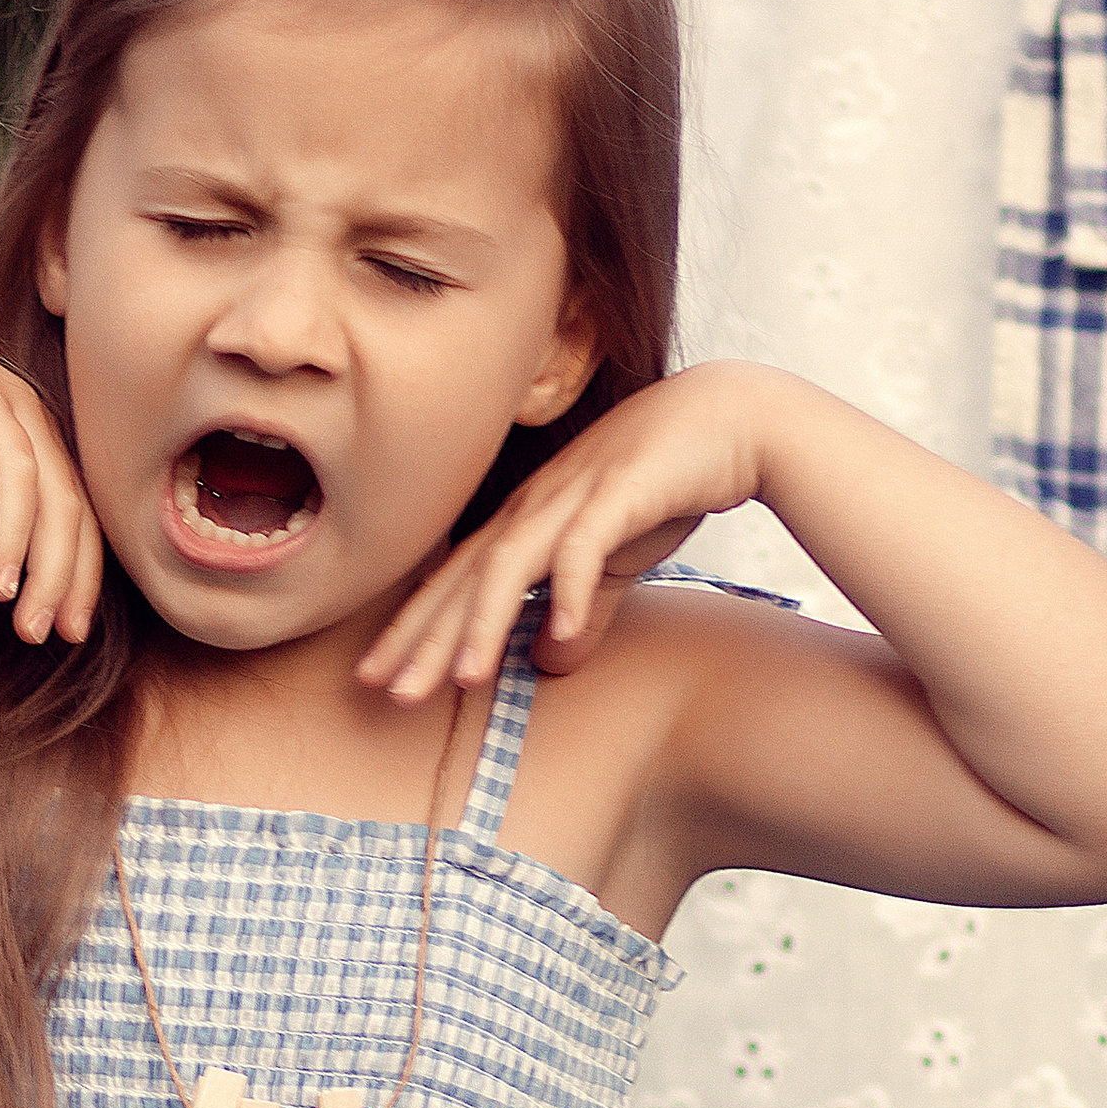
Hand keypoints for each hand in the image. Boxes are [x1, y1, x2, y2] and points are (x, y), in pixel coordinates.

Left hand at [355, 364, 770, 701]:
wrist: (732, 416)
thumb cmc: (667, 484)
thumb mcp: (616, 561)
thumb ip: (582, 612)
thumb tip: (549, 663)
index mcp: (526, 520)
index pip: (454, 583)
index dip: (413, 631)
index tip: (374, 679)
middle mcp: (535, 506)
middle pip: (464, 579)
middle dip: (422, 638)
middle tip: (382, 691)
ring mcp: (574, 494)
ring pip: (509, 563)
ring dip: (482, 623)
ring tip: (461, 681)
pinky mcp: (623, 490)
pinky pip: (587, 543)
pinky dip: (571, 588)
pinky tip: (560, 636)